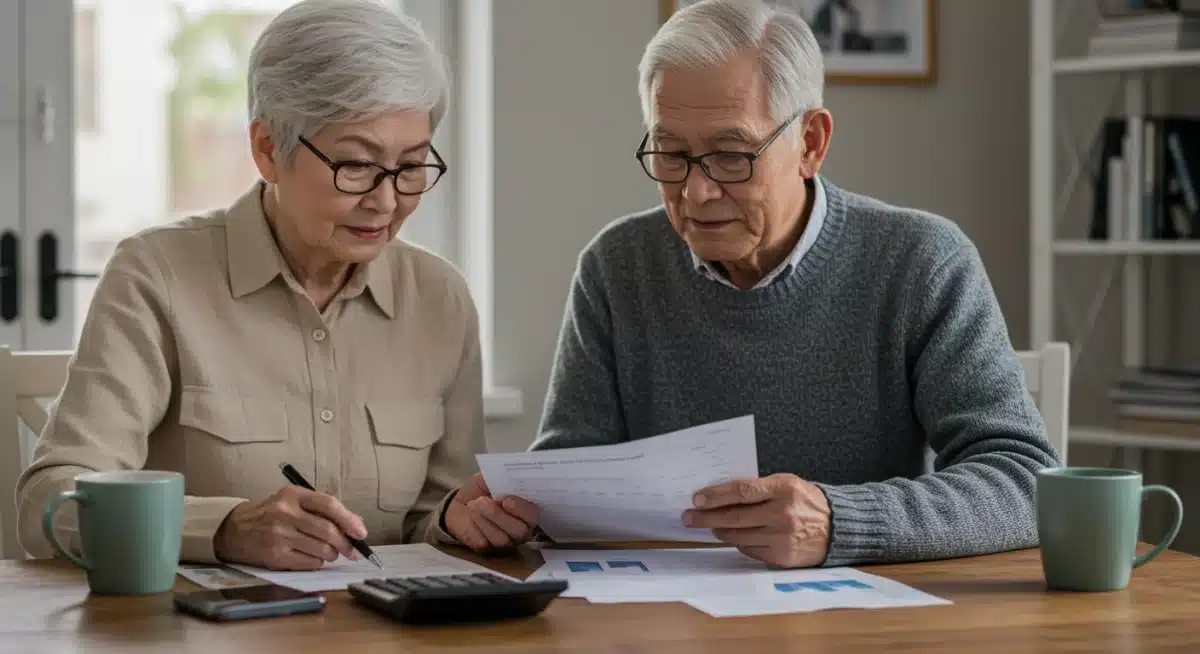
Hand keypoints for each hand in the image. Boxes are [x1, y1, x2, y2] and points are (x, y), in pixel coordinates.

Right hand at [213, 485, 367, 570]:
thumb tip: (356, 524)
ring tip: (329, 552)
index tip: (361, 532)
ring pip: (322, 549)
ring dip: (332, 554)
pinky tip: (312, 557)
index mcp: (293, 495)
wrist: (235, 530)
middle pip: (328, 530)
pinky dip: (317, 562)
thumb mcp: (293, 502)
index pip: (329, 504)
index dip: (349, 519)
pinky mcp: (275, 555)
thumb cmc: (271, 515)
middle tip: (352, 551)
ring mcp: (279, 535)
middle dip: (346, 543)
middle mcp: (285, 513)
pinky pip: (310, 563)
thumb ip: (323, 510)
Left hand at [443, 472, 537, 550]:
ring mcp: (504, 542)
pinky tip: (470, 516)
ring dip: (484, 519)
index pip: (532, 515)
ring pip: (501, 538)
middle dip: (499, 515)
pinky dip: (474, 527)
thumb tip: (506, 474)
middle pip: (519, 531)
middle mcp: (519, 530)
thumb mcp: (490, 479)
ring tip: (473, 505)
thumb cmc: (481, 490)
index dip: (522, 509)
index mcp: (525, 512)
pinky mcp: (486, 549)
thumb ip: (500, 477)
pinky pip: (484, 542)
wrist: (461, 504)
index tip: (506, 500)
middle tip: (483, 501)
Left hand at [682, 473, 830, 567]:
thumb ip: (758, 488)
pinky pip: (750, 550)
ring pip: (738, 536)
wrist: (838, 527)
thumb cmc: (807, 501)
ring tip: (711, 525)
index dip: (716, 495)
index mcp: (783, 489)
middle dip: (706, 517)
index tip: (697, 498)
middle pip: (735, 517)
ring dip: (720, 530)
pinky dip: (739, 543)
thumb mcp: (787, 484)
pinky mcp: (781, 557)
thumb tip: (721, 494)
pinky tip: (735, 536)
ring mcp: (782, 538)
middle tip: (689, 517)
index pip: (741, 491)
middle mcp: (782, 514)